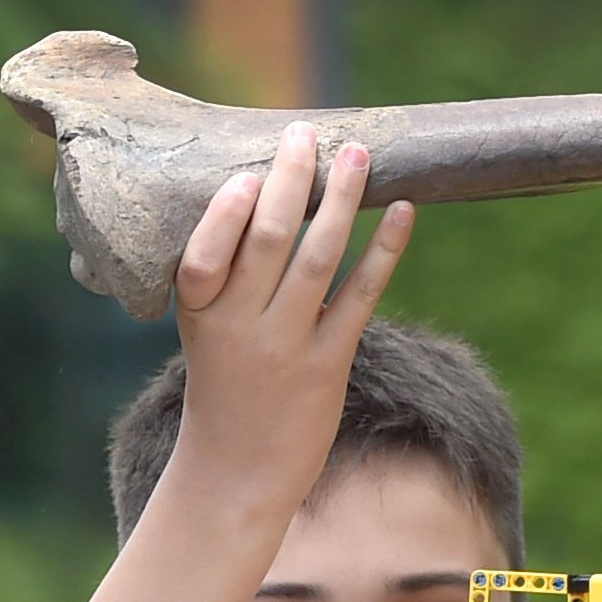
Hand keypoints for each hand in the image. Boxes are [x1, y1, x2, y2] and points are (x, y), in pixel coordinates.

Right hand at [167, 121, 414, 508]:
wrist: (238, 471)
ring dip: (342, 200)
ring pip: (317, 258)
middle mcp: (240, 326)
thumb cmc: (224, 386)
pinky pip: (360, 297)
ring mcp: (286, 346)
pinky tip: (403, 212)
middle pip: (269, 239)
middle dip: (292, 179)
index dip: (227, 211)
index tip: (251, 171)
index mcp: (198, 313)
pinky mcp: (329, 364)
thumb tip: (268, 194)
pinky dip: (384, 251)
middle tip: (308, 130)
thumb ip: (225, 275)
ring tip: (358, 154)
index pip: (204, 253)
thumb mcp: (205, 329)